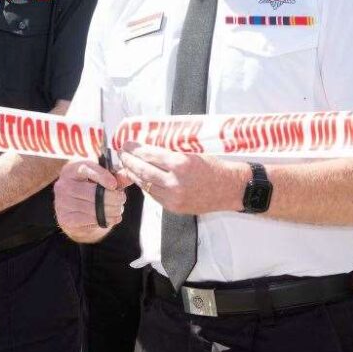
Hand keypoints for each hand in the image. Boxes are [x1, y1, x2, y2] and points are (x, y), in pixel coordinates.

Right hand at [53, 160, 128, 242]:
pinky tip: (113, 217)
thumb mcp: (102, 179)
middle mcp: (63, 185)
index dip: (102, 176)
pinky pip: (89, 220)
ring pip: (92, 208)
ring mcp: (62, 203)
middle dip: (112, 197)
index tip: (114, 184)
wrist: (75, 210)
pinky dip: (105, 219)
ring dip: (111, 210)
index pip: (86, 169)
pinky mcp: (65, 219)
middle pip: (91, 192)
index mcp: (71, 169)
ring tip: (119, 209)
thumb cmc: (91, 188)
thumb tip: (129, 178)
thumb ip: (115, 177)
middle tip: (122, 199)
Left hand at [118, 143, 245, 214]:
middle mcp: (176, 182)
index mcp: (181, 164)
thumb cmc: (214, 167)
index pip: (150, 155)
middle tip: (122, 153)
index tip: (127, 143)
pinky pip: (154, 195)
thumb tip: (148, 146)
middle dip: (129, 161)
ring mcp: (174, 197)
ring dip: (134, 174)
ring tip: (127, 165)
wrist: (230, 189)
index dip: (135, 149)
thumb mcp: (193, 153)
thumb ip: (171, 152)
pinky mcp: (174, 207)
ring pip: (146, 184)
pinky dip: (146, 185)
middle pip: (143, 170)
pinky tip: (141, 178)